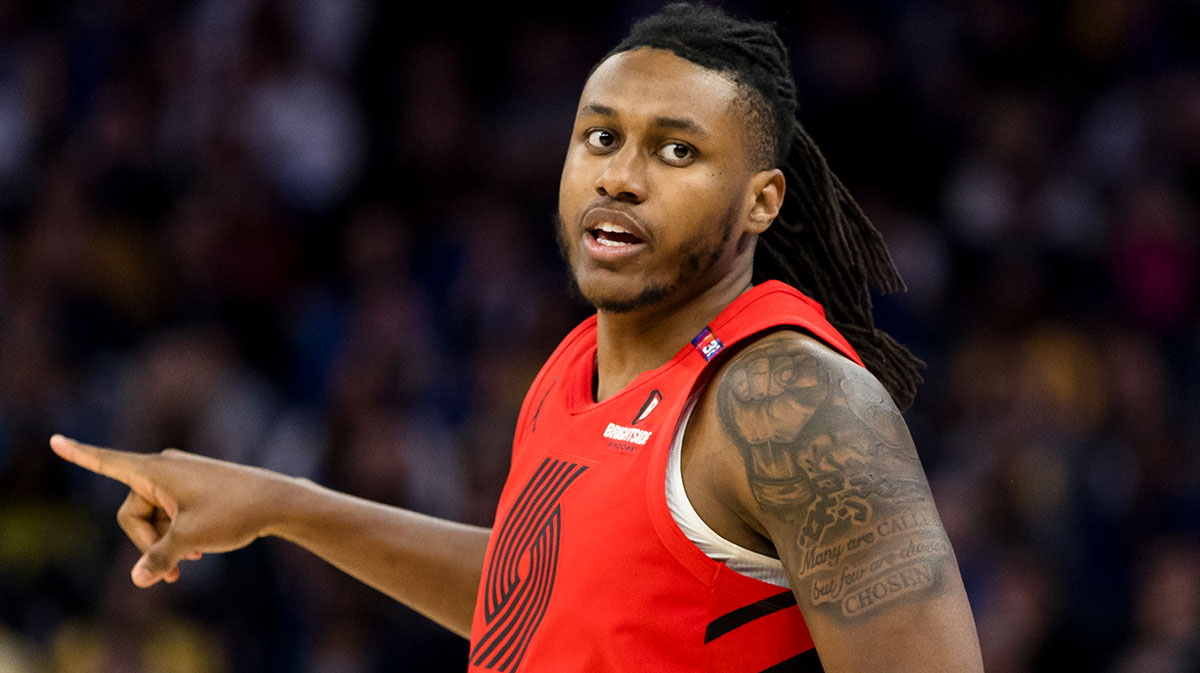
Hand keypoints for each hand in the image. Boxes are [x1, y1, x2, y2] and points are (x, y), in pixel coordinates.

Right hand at [50, 435, 288, 586]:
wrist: (277, 502)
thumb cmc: (234, 513)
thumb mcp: (190, 540)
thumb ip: (157, 558)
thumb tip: (138, 578)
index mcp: (155, 471)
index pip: (108, 463)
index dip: (79, 455)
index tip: (55, 440)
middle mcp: (164, 468)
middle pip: (132, 513)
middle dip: (148, 540)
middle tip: (179, 560)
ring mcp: (180, 478)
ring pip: (153, 519)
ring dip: (166, 541)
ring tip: (195, 557)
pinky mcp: (194, 488)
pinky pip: (171, 515)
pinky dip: (179, 534)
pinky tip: (199, 553)